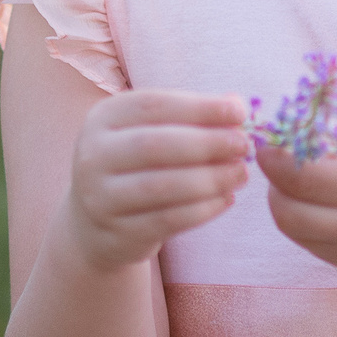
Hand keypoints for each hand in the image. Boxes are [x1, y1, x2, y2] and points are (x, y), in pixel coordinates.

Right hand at [59, 91, 251, 273]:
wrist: (96, 222)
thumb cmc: (137, 164)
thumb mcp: (154, 131)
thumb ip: (192, 116)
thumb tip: (237, 104)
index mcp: (104, 117)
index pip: (154, 105)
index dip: (200, 107)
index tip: (239, 113)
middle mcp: (94, 154)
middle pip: (156, 145)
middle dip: (208, 143)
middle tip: (243, 145)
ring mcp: (100, 197)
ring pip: (162, 186)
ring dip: (210, 179)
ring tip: (240, 174)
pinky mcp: (118, 232)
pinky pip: (167, 220)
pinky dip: (203, 209)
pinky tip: (226, 199)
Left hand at [260, 118, 336, 275]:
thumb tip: (298, 139)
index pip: (304, 177)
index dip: (275, 157)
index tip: (266, 140)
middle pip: (289, 212)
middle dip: (273, 183)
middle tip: (279, 160)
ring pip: (295, 232)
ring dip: (283, 203)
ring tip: (298, 179)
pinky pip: (311, 245)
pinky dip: (302, 221)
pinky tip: (318, 201)